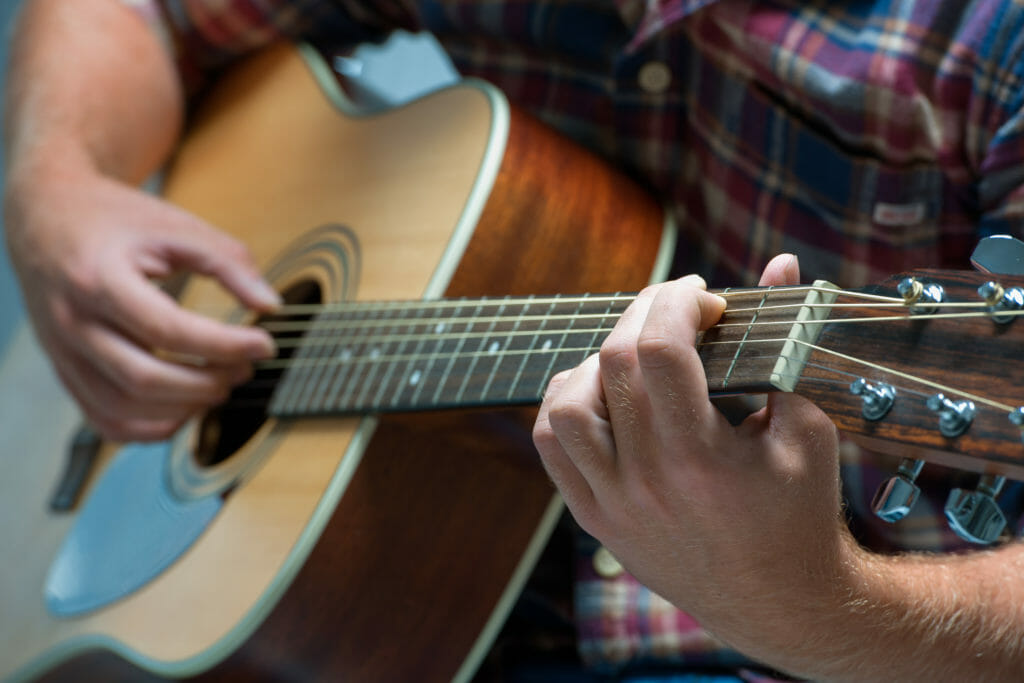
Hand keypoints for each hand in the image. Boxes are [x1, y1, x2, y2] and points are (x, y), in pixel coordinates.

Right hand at [5, 161, 278, 441]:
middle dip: (206, 383)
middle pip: (143, 378)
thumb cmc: (115, 219)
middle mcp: (72, 322)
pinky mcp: (65, 371)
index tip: (264, 344)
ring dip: (183, 409)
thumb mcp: (176, 226)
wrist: (46, 215)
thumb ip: (229, 262)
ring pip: (122, 409)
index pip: (166, 328)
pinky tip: (187, 408)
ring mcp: (62, 353)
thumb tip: (271, 306)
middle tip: (245, 369)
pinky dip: (150, 428)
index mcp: (97, 278)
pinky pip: (104, 421)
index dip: (223, 344)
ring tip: (221, 385)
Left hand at [533, 254, 857, 657]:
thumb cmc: (802, 514)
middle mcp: (646, 483)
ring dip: (597, 361)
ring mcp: (612, 505)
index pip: (660, 350)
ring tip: (637, 354)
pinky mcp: (595, 520)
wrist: (780, 605)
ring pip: (565, 406)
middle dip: (645, 313)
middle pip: (614, 365)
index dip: (677, 301)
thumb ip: (787, 342)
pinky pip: (551, 447)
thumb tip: (780, 264)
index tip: (705, 297)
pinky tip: (601, 390)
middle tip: (676, 307)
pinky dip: (566, 405)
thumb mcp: (810, 427)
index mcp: (701, 461)